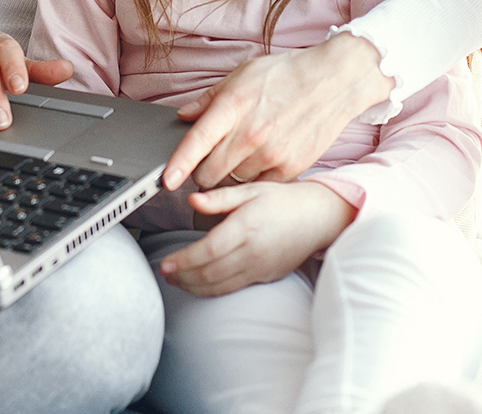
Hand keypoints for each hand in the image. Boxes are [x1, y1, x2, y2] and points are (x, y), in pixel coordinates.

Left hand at [158, 181, 356, 296]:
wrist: (317, 218)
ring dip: (194, 287)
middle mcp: (252, 252)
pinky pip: (234, 288)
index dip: (184, 261)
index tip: (166, 264)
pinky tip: (200, 285)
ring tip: (176, 281)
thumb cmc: (282, 200)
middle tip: (164, 273)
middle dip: (183, 277)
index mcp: (246, 227)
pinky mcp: (265, 276)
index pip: (208, 250)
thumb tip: (192, 199)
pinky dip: (212, 290)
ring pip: (220, 285)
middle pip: (211, 272)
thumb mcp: (250, 190)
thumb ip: (219, 197)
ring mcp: (259, 268)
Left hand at [162, 32, 392, 190]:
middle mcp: (250, 134)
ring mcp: (272, 154)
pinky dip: (253, 177)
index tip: (166, 180)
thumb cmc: (286, 74)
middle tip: (207, 160)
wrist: (334, 81)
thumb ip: (210, 99)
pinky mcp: (291, 168)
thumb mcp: (241, 75)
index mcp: (233, 106)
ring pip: (232, 182)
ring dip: (228, 174)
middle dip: (201, 171)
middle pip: (209, 172)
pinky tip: (259, 159)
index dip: (178, 164)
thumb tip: (185, 116)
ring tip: (240, 153)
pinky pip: (258, 185)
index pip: (197, 142)